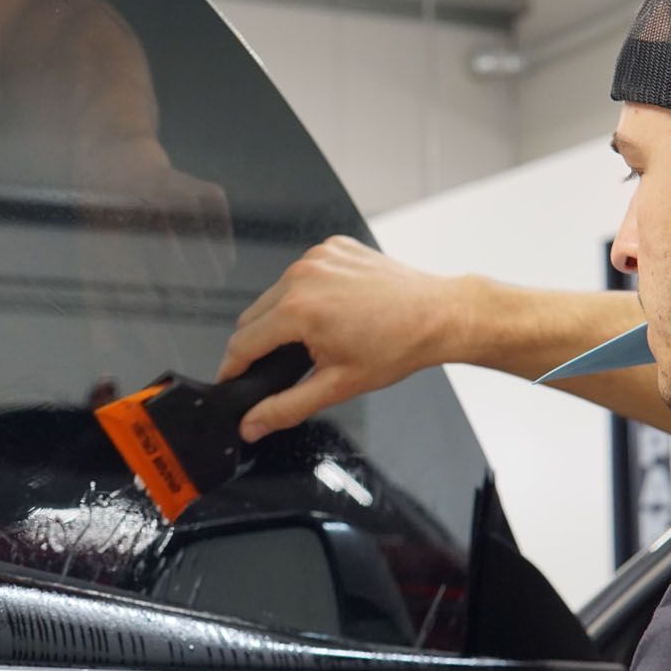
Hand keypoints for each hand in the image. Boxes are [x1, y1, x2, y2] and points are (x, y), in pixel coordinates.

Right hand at [216, 236, 466, 441]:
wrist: (438, 315)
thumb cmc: (397, 347)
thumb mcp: (336, 386)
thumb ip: (285, 407)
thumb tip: (251, 424)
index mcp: (298, 310)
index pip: (242, 343)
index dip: (233, 369)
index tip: (232, 381)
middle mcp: (302, 276)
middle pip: (252, 317)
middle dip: (260, 344)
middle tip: (286, 365)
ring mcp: (318, 256)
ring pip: (274, 293)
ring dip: (283, 316)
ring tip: (314, 338)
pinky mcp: (332, 246)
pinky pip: (301, 274)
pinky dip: (306, 293)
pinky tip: (333, 310)